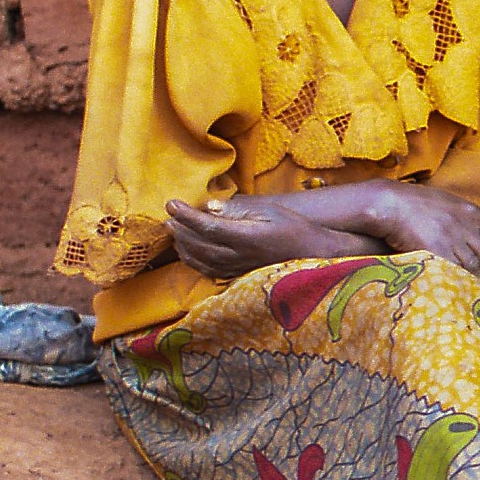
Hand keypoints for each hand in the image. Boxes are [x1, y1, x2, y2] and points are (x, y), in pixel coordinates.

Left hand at [166, 198, 375, 279]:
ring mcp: (236, 269)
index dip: (186, 215)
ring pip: (199, 260)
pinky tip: (187, 250)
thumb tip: (210, 206)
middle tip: (167, 216)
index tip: (171, 203)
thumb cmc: (293, 227)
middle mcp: (238, 257)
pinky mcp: (237, 276)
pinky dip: (192, 260)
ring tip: (173, 231)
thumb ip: (238, 210)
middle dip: (179, 230)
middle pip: (198, 245)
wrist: (312, 253)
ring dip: (182, 245)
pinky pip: (207, 271)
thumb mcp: (270, 211)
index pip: (207, 226)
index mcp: (246, 238)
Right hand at [358, 181, 479, 289]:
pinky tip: (462, 293)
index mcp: (470, 210)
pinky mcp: (437, 252)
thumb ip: (461, 215)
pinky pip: (454, 272)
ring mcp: (452, 238)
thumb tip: (472, 232)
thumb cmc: (412, 201)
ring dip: (479, 283)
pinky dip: (461, 284)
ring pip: (474, 267)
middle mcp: (466, 225)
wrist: (390, 203)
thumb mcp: (445, 201)